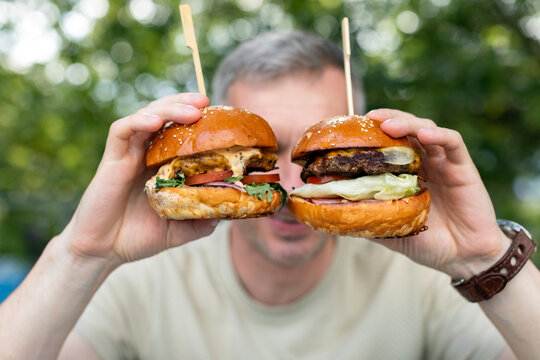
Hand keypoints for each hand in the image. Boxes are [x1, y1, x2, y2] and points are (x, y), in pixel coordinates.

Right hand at [61, 93, 215, 264]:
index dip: (197, 119)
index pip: (179, 130)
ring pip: (146, 116)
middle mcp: (146, 153)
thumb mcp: (179, 229)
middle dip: (185, 103)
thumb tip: (228, 213)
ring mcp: (128, 154)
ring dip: (169, 108)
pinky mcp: (111, 159)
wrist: (103, 252)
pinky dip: (137, 122)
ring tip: (192, 110)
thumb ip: (201, 220)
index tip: (220, 115)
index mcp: (162, 164)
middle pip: (164, 114)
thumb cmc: (138, 237)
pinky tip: (154, 121)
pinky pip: (121, 131)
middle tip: (206, 101)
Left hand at [366, 109, 509, 278]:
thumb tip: (330, 212)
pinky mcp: (463, 166)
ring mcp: (442, 162)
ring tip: (388, 125)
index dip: (370, 133)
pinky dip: (438, 135)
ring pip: (425, 129)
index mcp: (403, 173)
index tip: (351, 130)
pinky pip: (453, 142)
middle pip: (404, 128)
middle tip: (368, 119)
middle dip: (386, 119)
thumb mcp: (389, 230)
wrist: (462, 258)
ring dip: (407, 123)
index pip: (386, 143)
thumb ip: (366, 218)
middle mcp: (422, 162)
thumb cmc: (425, 241)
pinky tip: (425, 135)